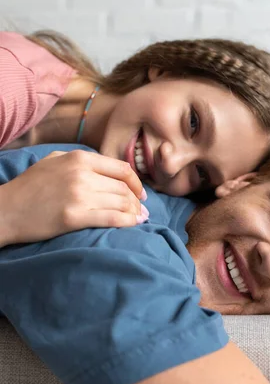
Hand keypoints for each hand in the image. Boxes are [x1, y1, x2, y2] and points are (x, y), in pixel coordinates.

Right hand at [0, 149, 148, 246]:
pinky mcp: (74, 217)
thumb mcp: (54, 161)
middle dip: (137, 201)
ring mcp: (79, 195)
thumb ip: (80, 161)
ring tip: (140, 219)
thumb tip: (108, 169)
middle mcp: (82, 174)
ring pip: (121, 203)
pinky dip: (128, 222)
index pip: (121, 168)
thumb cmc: (29, 186)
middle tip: (142, 210)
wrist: (6, 209)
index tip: (140, 193)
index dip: (136, 183)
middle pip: (124, 188)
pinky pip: (112, 218)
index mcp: (79, 158)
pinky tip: (134, 225)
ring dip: (135, 212)